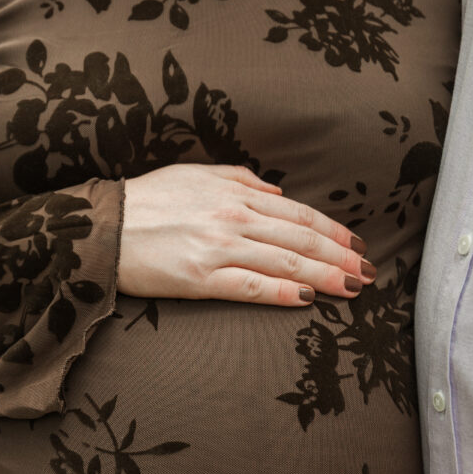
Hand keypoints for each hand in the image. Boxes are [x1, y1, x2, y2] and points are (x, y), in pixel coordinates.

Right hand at [117, 164, 374, 306]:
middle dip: (341, 256)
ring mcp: (219, 249)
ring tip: (353, 288)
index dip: (332, 230)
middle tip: (369, 272)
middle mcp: (233, 218)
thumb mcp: (195, 174)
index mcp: (235, 194)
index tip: (356, 244)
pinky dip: (284, 292)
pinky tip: (308, 299)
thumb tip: (276, 193)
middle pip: (301, 239)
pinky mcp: (201, 279)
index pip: (297, 213)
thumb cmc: (147, 200)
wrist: (103, 227)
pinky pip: (252, 286)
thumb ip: (239, 180)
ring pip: (286, 262)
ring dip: (326, 276)